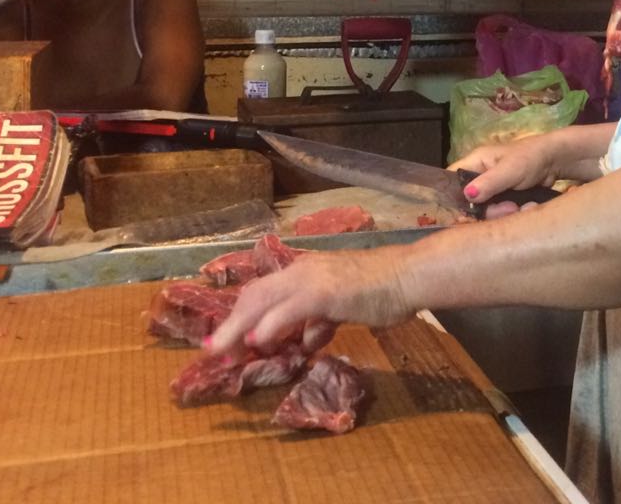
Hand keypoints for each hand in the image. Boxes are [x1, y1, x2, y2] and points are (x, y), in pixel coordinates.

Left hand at [205, 247, 413, 354]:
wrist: (408, 276)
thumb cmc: (382, 290)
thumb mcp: (343, 307)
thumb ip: (320, 321)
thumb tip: (306, 339)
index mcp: (305, 271)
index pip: (264, 292)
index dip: (240, 316)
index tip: (225, 340)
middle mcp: (301, 270)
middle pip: (254, 295)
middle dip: (230, 323)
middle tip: (212, 350)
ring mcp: (311, 279)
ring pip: (262, 300)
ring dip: (237, 327)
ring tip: (220, 350)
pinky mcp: (323, 292)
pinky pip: (288, 309)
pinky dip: (268, 326)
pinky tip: (256, 341)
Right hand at [449, 135, 560, 217]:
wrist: (556, 161)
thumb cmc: (531, 158)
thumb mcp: (510, 170)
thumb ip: (489, 183)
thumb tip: (467, 195)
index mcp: (475, 162)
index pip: (451, 180)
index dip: (453, 197)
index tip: (466, 212)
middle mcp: (479, 176)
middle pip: (468, 202)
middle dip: (487, 210)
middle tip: (507, 208)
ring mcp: (491, 189)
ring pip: (484, 210)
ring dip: (500, 213)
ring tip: (517, 207)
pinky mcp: (503, 199)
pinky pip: (498, 212)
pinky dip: (508, 214)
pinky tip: (522, 209)